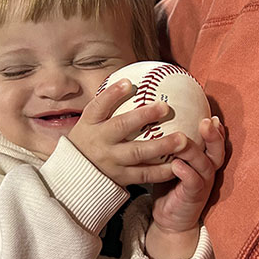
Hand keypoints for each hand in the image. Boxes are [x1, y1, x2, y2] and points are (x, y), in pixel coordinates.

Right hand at [68, 79, 189, 186]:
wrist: (77, 176)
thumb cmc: (89, 140)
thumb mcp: (90, 122)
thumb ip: (107, 104)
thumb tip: (130, 79)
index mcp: (89, 124)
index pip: (98, 106)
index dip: (112, 94)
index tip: (128, 83)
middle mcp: (99, 142)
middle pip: (121, 127)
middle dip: (143, 116)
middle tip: (165, 107)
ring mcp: (110, 162)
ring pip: (138, 153)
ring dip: (162, 146)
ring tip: (182, 139)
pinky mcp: (121, 178)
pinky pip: (145, 174)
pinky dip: (163, 170)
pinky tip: (179, 162)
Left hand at [146, 117, 224, 258]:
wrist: (169, 219)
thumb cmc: (168, 185)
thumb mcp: (170, 161)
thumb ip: (170, 144)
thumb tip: (154, 117)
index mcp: (204, 159)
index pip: (214, 141)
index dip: (216, 128)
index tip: (211, 114)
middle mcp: (208, 170)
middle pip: (217, 150)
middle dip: (214, 135)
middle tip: (207, 121)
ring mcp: (203, 183)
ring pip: (204, 164)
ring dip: (194, 151)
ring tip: (184, 140)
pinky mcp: (194, 196)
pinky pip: (193, 182)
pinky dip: (186, 172)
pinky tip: (177, 165)